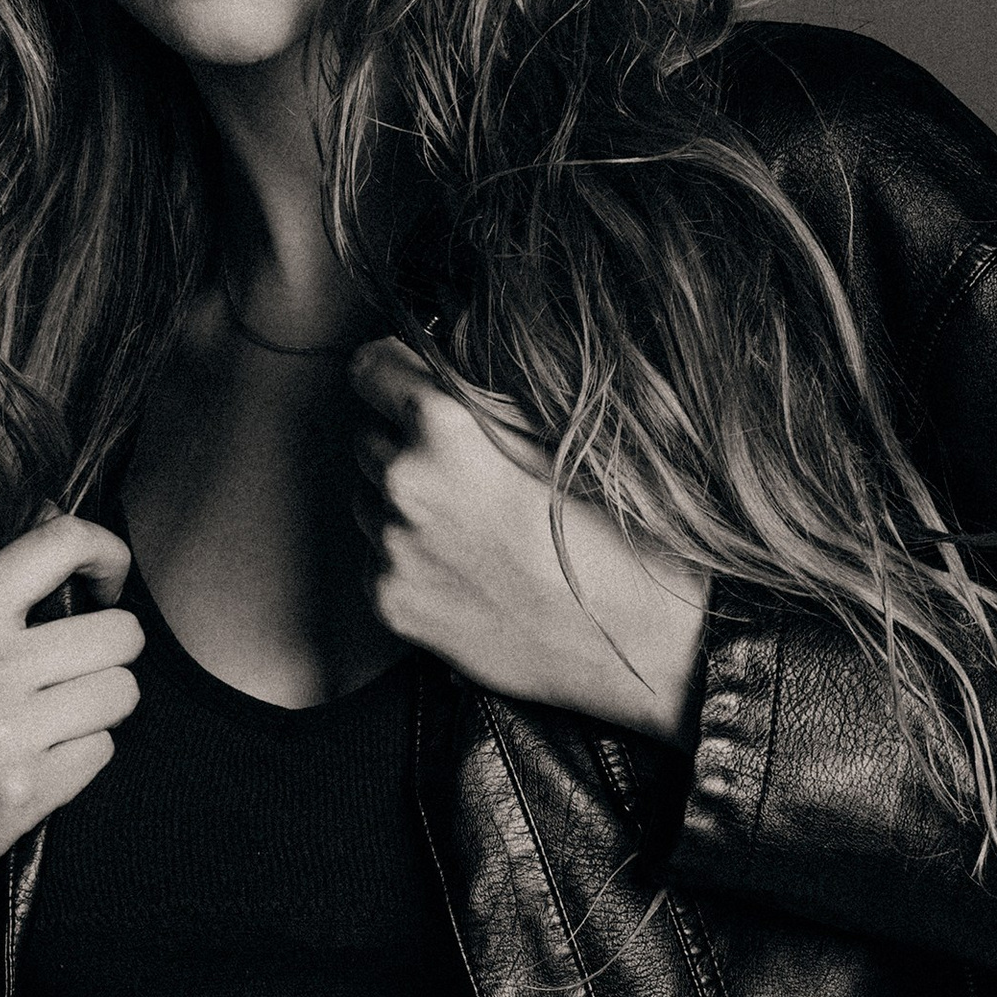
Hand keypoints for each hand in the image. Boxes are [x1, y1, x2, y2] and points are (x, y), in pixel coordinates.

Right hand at [0, 512, 142, 970]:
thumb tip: (61, 525)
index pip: (61, 542)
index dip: (107, 554)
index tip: (107, 585)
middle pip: (120, 633)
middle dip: (109, 656)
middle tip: (74, 678)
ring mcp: (8, 730)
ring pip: (123, 693)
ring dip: (100, 711)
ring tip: (53, 726)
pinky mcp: (26, 791)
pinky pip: (103, 751)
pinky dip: (82, 761)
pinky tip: (40, 768)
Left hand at [347, 337, 707, 741]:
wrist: (630, 637)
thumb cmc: (610, 528)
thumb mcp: (556, 435)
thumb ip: (484, 396)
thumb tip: (438, 360)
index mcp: (443, 429)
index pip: (369, 369)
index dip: (390, 372)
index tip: (403, 382)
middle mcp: (404, 483)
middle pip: (366, 437)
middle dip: (401, 443)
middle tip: (461, 470)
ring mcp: (391, 548)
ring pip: (366, 500)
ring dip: (400, 502)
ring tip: (468, 525)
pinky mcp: (390, 602)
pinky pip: (376, 559)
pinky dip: (406, 558)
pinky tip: (464, 569)